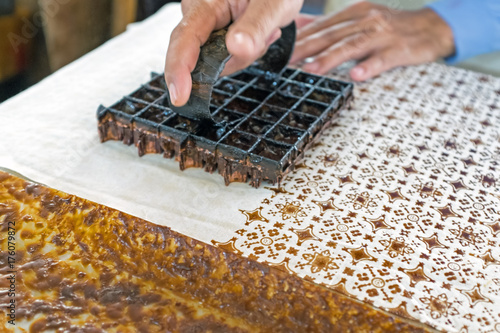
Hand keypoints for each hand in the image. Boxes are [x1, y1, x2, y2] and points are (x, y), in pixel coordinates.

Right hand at [165, 0, 302, 105]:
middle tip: (268, 36)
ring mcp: (207, 29)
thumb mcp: (273, 4)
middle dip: (236, 58)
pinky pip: (227, 59)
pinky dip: (246, 53)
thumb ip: (256, 26)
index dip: (178, 70)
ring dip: (245, 56)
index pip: (184, 39)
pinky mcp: (216, 38)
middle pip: (204, 58)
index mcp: (205, 3)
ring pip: (218, 62)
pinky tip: (259, 37)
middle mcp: (199, 16)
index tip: (180, 97)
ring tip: (267, 31)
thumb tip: (236, 48)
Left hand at [291, 1, 454, 80]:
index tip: (281, 50)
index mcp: (355, 13)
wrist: (433, 27)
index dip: (301, 39)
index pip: (322, 27)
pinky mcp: (400, 49)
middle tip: (287, 61)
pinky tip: (356, 76)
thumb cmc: (391, 26)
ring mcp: (383, 35)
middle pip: (332, 36)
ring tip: (311, 69)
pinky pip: (383, 59)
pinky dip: (369, 67)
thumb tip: (301, 26)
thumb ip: (331, 24)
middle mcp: (367, 21)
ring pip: (352, 46)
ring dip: (330, 58)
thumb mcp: (360, 18)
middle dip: (307, 48)